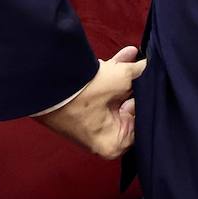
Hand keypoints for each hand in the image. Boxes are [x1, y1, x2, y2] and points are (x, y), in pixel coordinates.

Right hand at [34, 45, 146, 159]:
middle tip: (143, 70)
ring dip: (125, 76)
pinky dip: (113, 75)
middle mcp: (104, 139)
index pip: (143, 122)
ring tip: (133, 58)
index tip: (148, 86)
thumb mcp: (122, 79)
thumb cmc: (84, 92)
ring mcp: (93, 124)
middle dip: (136, 85)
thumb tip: (151, 66)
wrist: (46, 83)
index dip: (146, 101)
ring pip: (117, 97)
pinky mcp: (83, 110)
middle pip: (130, 109)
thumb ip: (142, 74)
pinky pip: (104, 93)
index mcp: (114, 144)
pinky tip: (125, 55)